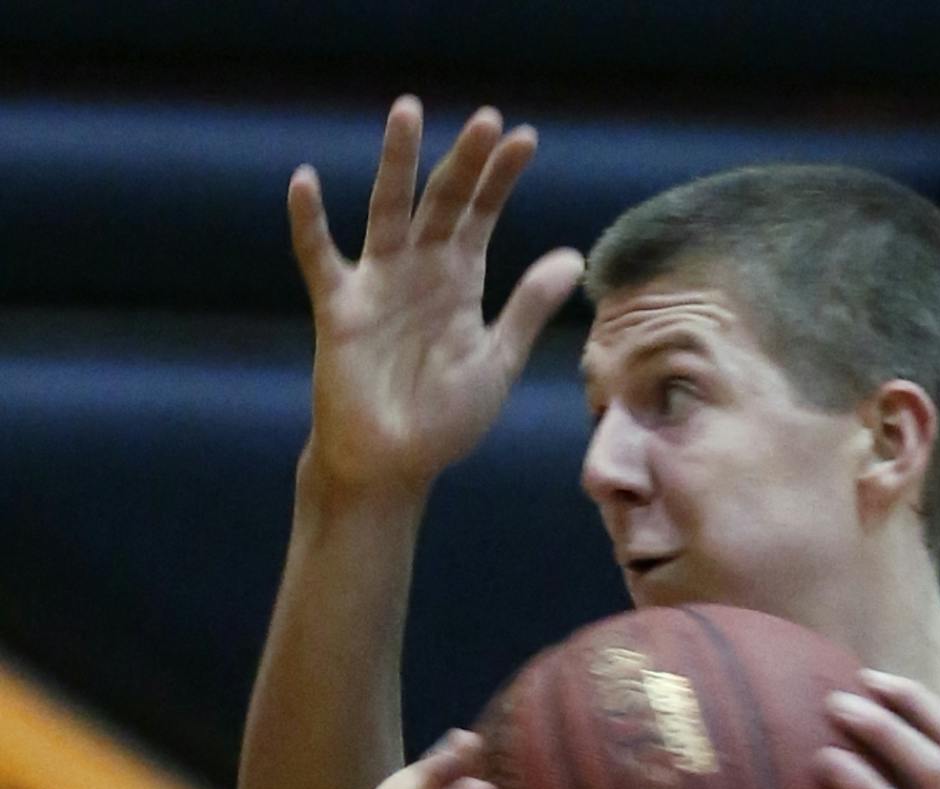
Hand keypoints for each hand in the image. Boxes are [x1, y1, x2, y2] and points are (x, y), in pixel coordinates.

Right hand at [290, 97, 583, 495]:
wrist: (394, 465)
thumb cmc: (444, 418)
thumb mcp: (497, 360)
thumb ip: (528, 307)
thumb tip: (573, 257)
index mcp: (460, 282)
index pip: (483, 216)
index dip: (501, 179)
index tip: (525, 138)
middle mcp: (419, 271)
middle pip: (443, 203)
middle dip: (464, 162)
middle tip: (486, 118)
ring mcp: (378, 285)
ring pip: (387, 211)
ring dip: (398, 164)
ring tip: (408, 112)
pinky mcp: (341, 310)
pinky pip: (320, 259)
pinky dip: (310, 223)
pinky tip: (306, 181)